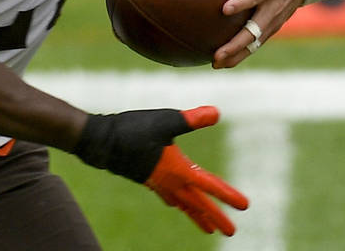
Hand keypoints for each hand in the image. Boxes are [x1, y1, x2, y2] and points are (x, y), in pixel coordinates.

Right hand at [74, 106, 247, 234]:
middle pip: (198, 204)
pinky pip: (169, 198)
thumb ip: (192, 119)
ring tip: (210, 229)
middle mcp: (170, 182)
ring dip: (198, 216)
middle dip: (216, 218)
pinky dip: (178, 204)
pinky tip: (177, 204)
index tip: (244, 206)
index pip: (210, 185)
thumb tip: (217, 113)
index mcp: (179, 170)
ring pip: (184, 205)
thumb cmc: (133, 129)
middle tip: (232, 232)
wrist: (100, 141)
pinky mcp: (148, 179)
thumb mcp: (166, 120)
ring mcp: (158, 183)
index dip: (228, 195)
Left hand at [207, 0, 308, 67]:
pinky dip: (243, 54)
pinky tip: (225, 63)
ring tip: (216, 65)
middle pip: (255, 30)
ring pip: (256, 43)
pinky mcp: (274, 28)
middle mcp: (274, 7)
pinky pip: (258, 44)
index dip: (242, 2)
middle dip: (236, 45)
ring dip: (237, 55)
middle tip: (216, 54)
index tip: (224, 9)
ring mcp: (275, 20)